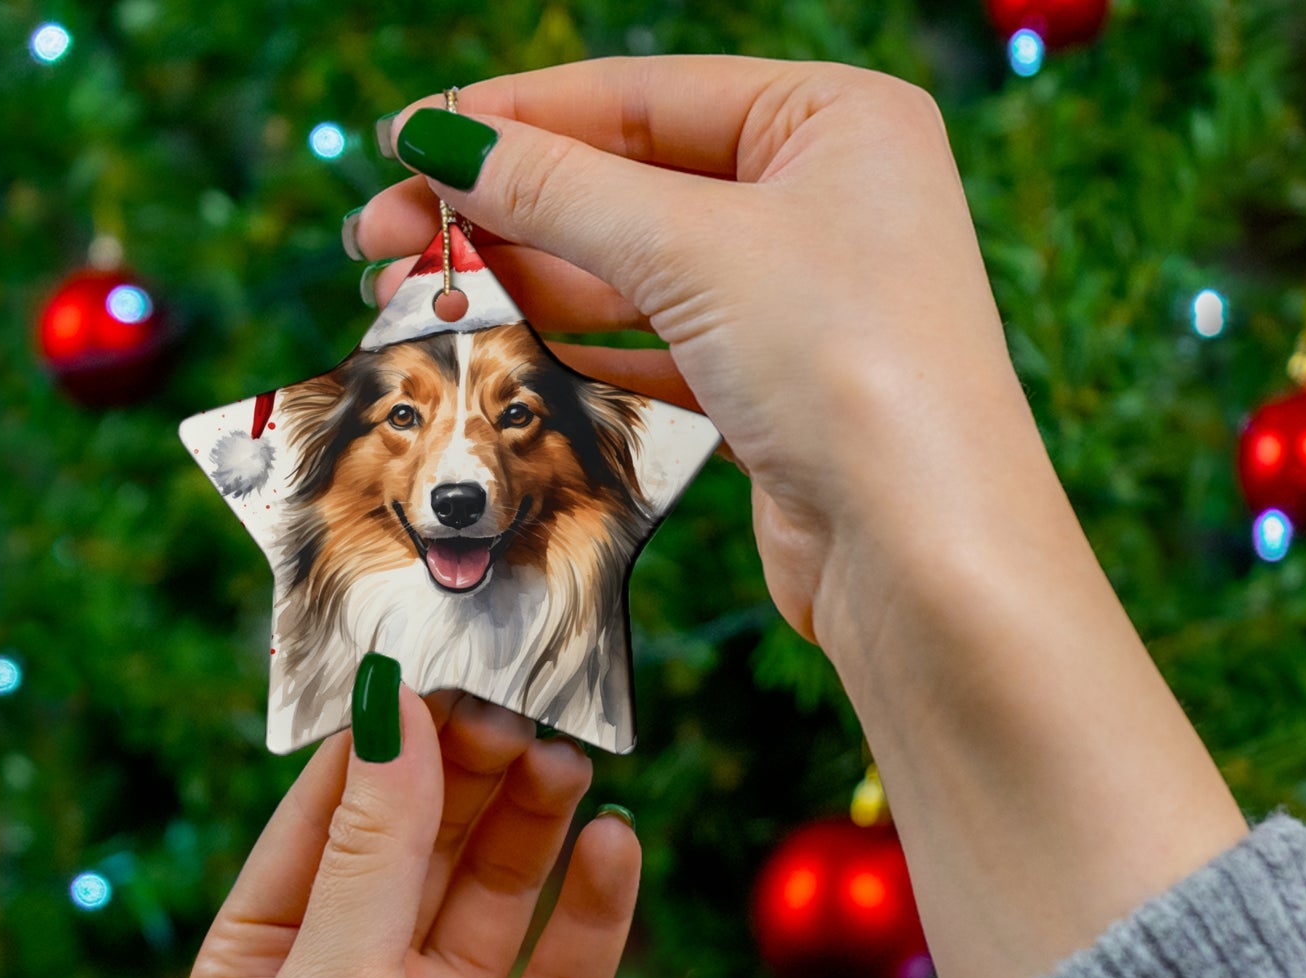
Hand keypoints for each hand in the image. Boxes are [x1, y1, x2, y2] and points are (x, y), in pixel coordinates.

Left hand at [185, 689, 639, 977]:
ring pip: (501, 887)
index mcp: (270, 960)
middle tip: (523, 710)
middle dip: (470, 772)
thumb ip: (369, 854)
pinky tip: (618, 847)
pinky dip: (596, 904)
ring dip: (535, 821)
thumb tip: (390, 711)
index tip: (441, 669)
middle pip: (425, 839)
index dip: (384, 741)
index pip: (329, 814)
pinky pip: (568, 964)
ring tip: (571, 760)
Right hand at [353, 56, 1048, 649]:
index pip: (640, 96)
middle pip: (628, 183)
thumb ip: (561, 189)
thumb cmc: (850, 368)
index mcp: (834, 120)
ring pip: (634, 270)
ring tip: (421, 291)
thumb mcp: (696, 248)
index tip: (406, 141)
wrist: (923, 554)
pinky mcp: (773, 387)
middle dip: (504, 209)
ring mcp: (799, 299)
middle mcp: (822, 199)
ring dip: (528, 280)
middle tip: (383, 235)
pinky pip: (656, 344)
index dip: (513, 118)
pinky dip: (581, 344)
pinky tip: (507, 341)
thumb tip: (443, 140)